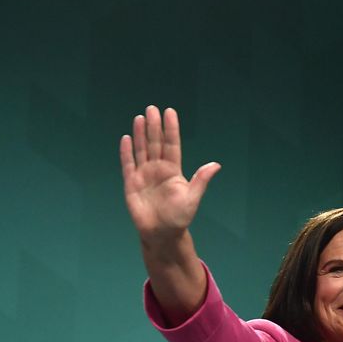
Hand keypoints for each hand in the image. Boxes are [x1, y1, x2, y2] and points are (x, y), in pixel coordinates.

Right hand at [119, 106, 220, 246]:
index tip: (170, 112)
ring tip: (140, 117)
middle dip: (154, 126)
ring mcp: (144, 175)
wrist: (162, 233)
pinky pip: (128, 164)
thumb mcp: (193, 197)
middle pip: (155, 143)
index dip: (171, 129)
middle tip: (152, 108)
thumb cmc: (180, 216)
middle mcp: (158, 169)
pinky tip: (127, 138)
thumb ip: (201, 180)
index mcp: (173, 170)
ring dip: (140, 134)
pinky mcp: (131, 183)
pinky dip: (126, 152)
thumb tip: (216, 165)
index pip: (171, 145)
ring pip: (141, 150)